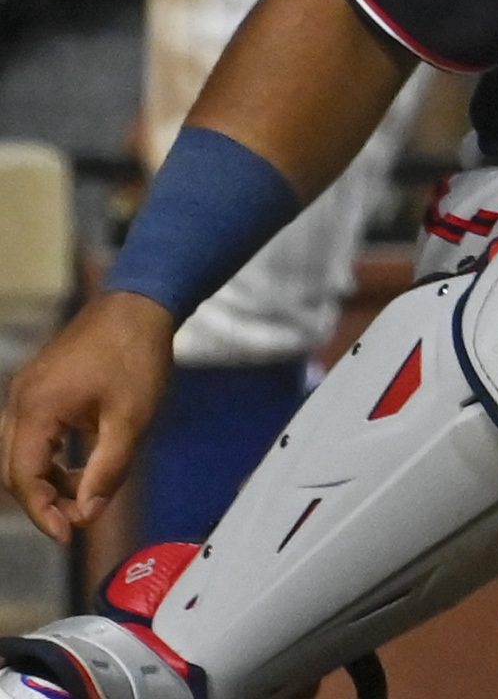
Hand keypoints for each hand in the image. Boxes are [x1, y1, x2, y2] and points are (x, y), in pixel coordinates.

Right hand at [5, 288, 174, 538]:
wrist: (140, 303)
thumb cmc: (138, 357)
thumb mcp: (132, 418)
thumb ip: (108, 468)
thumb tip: (87, 514)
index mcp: (36, 408)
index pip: (24, 476)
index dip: (43, 512)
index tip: (70, 536)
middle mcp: (19, 401)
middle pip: (15, 469)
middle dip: (44, 500)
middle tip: (79, 520)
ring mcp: (24, 391)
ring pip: (20, 453)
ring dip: (47, 480)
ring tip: (84, 495)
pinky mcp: (36, 387)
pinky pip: (30, 434)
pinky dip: (49, 457)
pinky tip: (77, 467)